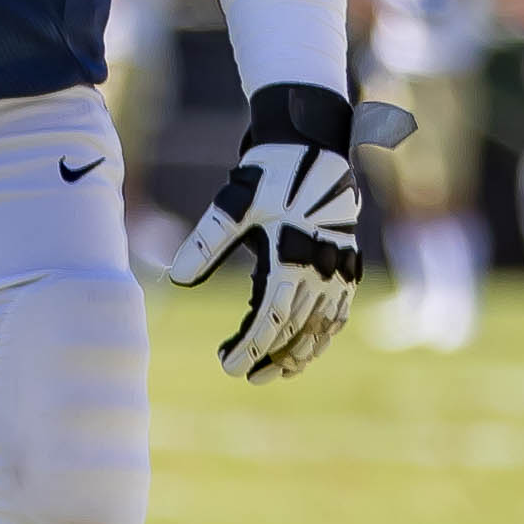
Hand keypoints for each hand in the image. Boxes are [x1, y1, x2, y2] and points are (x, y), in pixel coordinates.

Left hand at [167, 83, 364, 382]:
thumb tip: (178, 279)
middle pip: (296, 329)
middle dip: (271, 357)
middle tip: (244, 376)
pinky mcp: (346, 263)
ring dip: (300, 354)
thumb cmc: (267, 176)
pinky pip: (339, 310)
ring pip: (322, 325)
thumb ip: (205, 243)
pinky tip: (307, 349)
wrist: (312, 147)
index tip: (229, 367)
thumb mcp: (232, 205)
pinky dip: (324, 334)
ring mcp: (338, 267)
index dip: (250, 347)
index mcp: (292, 257)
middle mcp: (321, 268)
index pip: (270, 319)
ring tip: (274, 375)